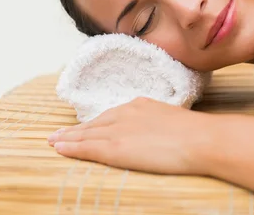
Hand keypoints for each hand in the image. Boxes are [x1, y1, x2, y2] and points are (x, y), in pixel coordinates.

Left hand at [48, 97, 212, 174]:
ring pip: (87, 134)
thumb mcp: (175, 121)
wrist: (200, 139)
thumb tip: (160, 133)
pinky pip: (87, 147)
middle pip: (95, 123)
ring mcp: (119, 129)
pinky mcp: (115, 147)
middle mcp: (126, 113)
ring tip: (53, 141)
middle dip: (76, 129)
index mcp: (141, 105)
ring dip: (68, 138)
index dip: (95, 123)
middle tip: (58, 134)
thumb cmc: (196, 134)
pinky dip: (71, 147)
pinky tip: (59, 148)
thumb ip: (160, 125)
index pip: (112, 115)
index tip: (84, 127)